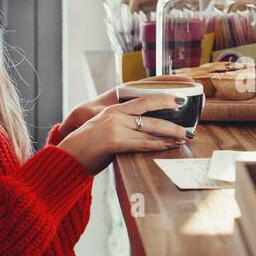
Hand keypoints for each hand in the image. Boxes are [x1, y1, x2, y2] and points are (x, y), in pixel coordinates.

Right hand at [56, 95, 190, 173]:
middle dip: (173, 118)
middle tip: (189, 125)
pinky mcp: (113, 142)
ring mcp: (114, 127)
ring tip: (184, 138)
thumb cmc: (86, 147)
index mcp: (113, 109)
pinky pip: (142, 143)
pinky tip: (169, 146)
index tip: (179, 98)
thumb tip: (143, 132)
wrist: (66, 158)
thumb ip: (122, 127)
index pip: (143, 99)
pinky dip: (158, 145)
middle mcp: (115, 115)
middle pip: (151, 112)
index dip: (162, 97)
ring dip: (170, 134)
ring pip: (150, 129)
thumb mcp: (103, 129)